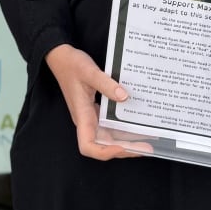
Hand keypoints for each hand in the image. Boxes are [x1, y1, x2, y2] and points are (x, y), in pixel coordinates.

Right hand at [45, 44, 144, 160]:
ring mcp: (92, 116)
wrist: (61, 57)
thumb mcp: (89, 72)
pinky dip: (124, 127)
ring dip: (127, 140)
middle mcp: (87, 121)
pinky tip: (138, 123)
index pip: (88, 146)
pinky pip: (111, 124)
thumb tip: (124, 97)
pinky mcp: (96, 110)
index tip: (122, 148)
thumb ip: (106, 84)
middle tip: (147, 147)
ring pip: (110, 136)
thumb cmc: (71, 65)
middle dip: (125, 149)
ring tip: (149, 140)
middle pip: (104, 145)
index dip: (105, 152)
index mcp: (82, 116)